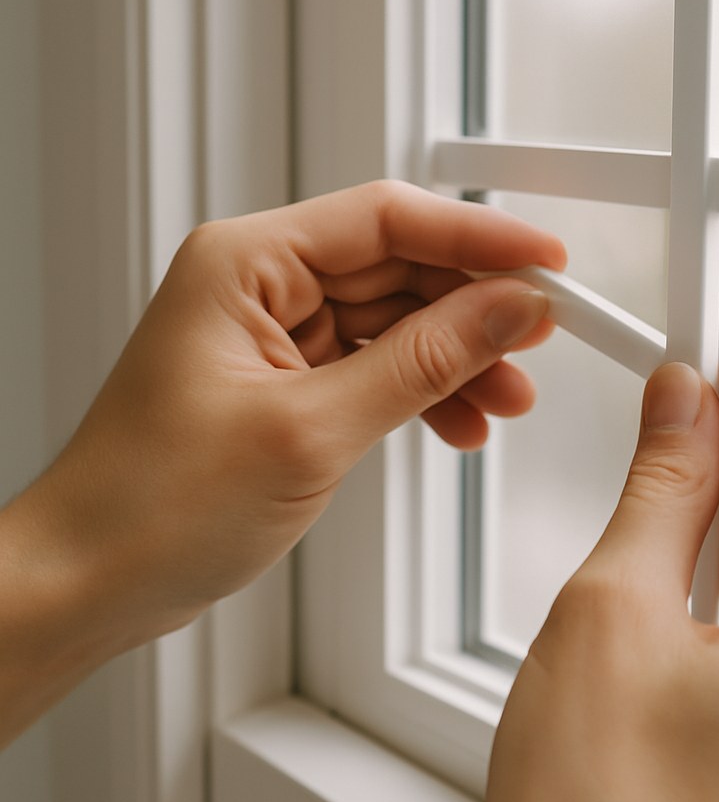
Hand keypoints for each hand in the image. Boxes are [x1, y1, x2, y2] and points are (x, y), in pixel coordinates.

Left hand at [0, 180, 564, 743]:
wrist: (92, 581)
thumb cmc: (150, 506)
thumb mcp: (311, 430)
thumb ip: (421, 364)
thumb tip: (504, 311)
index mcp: (245, 263)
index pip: (387, 219)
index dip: (476, 236)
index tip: (543, 261)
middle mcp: (260, 287)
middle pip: (398, 268)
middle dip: (473, 306)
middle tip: (539, 335)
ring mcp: (275, 336)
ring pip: (395, 322)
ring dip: (456, 358)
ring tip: (507, 395)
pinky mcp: (288, 383)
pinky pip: (376, 367)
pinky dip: (422, 392)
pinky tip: (460, 421)